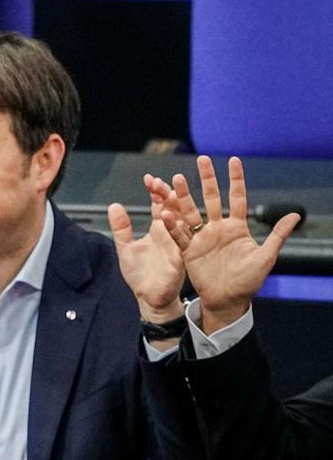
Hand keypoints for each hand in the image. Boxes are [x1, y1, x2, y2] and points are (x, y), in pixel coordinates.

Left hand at [107, 172, 186, 321]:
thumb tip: (114, 206)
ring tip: (171, 193)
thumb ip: (121, 228)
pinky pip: (181, 244)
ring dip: (176, 208)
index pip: (159, 205)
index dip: (156, 192)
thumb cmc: (139, 274)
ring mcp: (177, 246)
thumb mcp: (125, 248)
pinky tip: (173, 220)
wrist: (149, 298)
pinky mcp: (180, 259)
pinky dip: (177, 232)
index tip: (149, 178)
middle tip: (160, 182)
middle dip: (167, 194)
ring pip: (180, 222)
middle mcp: (170, 235)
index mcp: (158, 230)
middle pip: (172, 209)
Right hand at [163, 156, 298, 333]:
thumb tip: (296, 215)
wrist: (228, 299)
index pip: (236, 198)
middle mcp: (218, 228)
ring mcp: (202, 238)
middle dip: (206, 179)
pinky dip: (171, 225)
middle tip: (202, 159)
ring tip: (176, 180)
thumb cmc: (249, 280)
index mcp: (237, 227)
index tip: (233, 160)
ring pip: (191, 212)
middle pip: (210, 198)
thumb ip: (278, 235)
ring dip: (183, 196)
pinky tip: (164, 213)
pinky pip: (178, 235)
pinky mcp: (188, 250)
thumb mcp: (266, 257)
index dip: (235, 179)